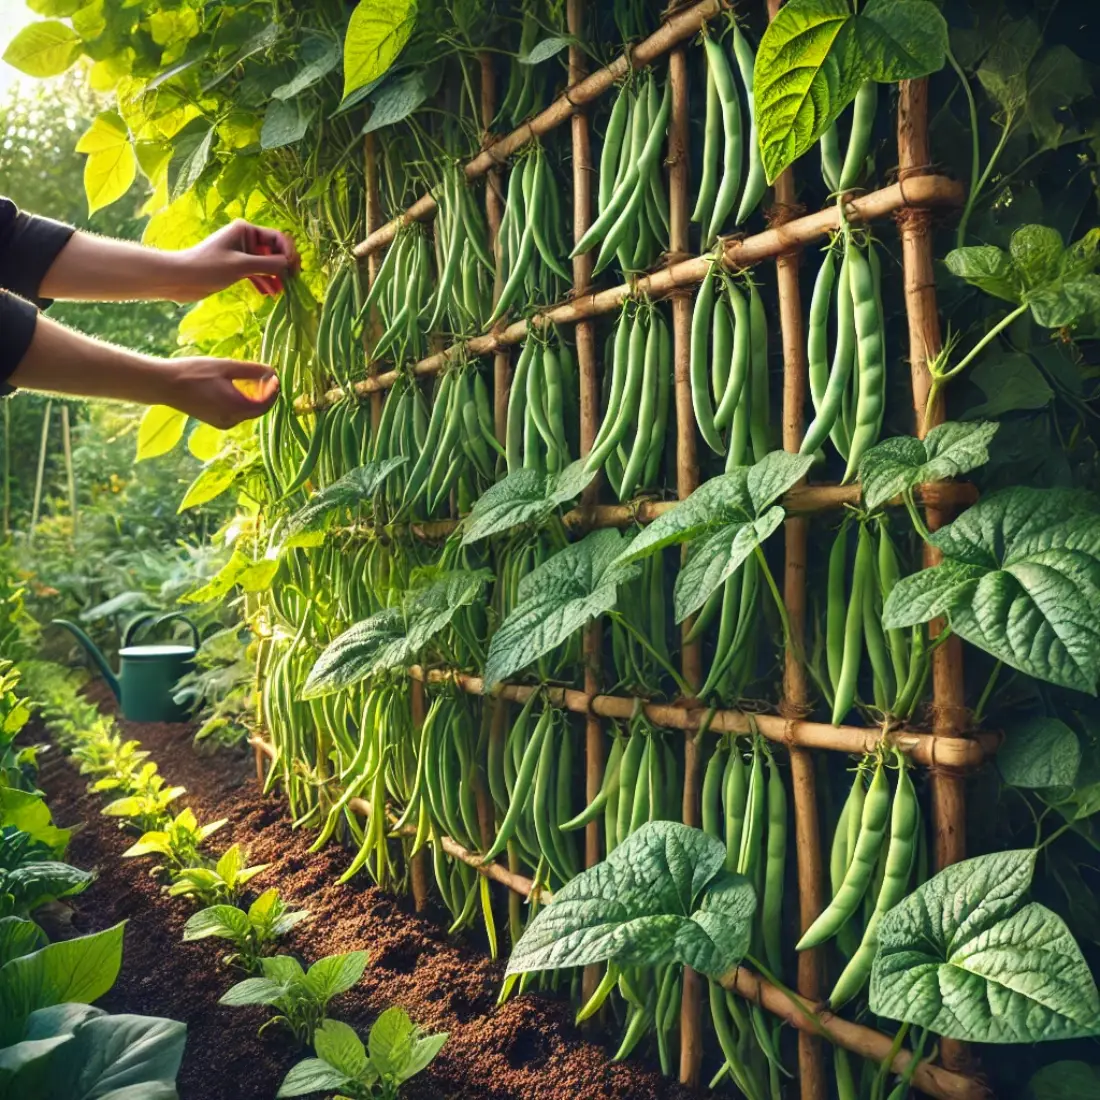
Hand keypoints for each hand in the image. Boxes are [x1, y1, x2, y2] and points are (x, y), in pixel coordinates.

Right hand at [165, 358, 279, 428]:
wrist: (164, 384)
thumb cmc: (194, 372)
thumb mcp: (226, 366)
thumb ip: (252, 370)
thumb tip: (273, 371)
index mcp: (236, 408)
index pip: (266, 404)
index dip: (274, 390)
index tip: (275, 375)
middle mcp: (232, 420)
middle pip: (258, 409)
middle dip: (265, 394)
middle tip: (265, 376)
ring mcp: (222, 423)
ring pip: (247, 412)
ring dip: (253, 398)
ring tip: (251, 379)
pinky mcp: (215, 421)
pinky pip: (236, 413)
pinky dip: (241, 402)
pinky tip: (236, 387)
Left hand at [177, 221, 300, 299]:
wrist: (181, 278)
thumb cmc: (208, 267)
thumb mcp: (241, 265)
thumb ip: (268, 264)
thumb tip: (290, 264)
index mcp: (246, 231)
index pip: (278, 238)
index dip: (289, 253)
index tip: (294, 271)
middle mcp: (245, 239)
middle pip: (274, 251)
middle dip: (283, 266)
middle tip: (291, 284)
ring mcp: (241, 253)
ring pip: (266, 264)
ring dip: (275, 277)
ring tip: (281, 292)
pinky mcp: (236, 267)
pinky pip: (257, 272)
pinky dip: (264, 282)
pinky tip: (269, 294)